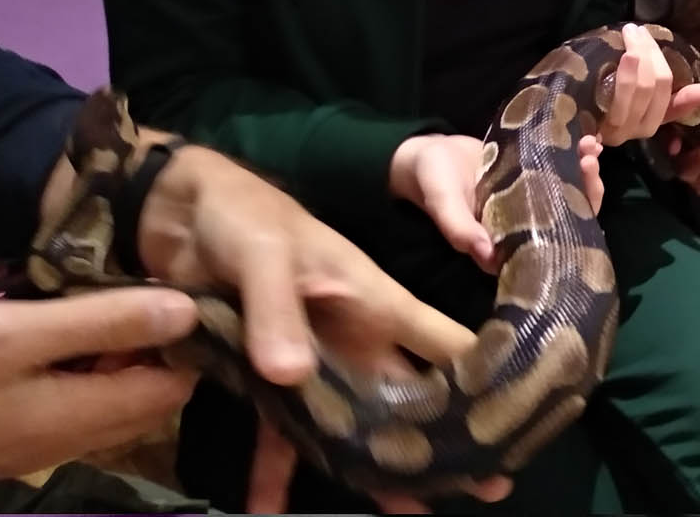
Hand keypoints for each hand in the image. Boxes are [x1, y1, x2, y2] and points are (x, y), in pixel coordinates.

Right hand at [0, 288, 196, 478]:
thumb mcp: (25, 333)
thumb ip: (107, 323)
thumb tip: (189, 312)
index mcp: (82, 419)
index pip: (174, 390)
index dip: (191, 346)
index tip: (191, 297)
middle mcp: (70, 442)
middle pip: (148, 400)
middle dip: (162, 351)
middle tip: (154, 296)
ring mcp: (41, 444)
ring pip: (114, 404)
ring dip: (126, 361)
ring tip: (117, 308)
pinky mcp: (19, 435)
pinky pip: (79, 405)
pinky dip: (93, 372)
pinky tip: (75, 337)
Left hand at [133, 141, 511, 511]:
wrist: (179, 214)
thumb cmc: (245, 218)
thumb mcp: (267, 255)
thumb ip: (277, 310)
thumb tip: (293, 377)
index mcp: (375, 303)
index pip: (446, 341)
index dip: (486, 377)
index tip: (520, 420)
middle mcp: (354, 338)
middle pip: (411, 398)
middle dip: (446, 442)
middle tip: (488, 486)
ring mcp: (313, 362)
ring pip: (354, 427)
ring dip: (375, 471)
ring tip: (411, 515)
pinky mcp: (265, 379)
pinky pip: (277, 434)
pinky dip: (274, 472)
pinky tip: (270, 510)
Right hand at [391, 133, 604, 271]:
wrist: (429, 154)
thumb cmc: (432, 182)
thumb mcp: (443, 203)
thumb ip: (459, 229)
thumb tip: (488, 256)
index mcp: (507, 243)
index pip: (552, 241)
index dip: (576, 218)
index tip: (585, 188)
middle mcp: (524, 226)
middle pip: (569, 216)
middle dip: (587, 189)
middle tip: (590, 160)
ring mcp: (530, 202)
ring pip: (568, 193)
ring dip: (584, 172)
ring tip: (590, 145)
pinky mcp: (531, 178)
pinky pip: (559, 172)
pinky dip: (573, 157)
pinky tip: (584, 139)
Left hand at [597, 23, 699, 146]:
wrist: (569, 134)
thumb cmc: (605, 114)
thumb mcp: (642, 109)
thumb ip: (674, 103)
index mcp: (650, 124)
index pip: (664, 87)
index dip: (658, 59)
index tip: (648, 35)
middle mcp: (635, 130)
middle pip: (651, 85)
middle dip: (646, 53)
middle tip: (635, 29)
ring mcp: (614, 130)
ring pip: (635, 90)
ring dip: (635, 57)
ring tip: (628, 34)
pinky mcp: (593, 128)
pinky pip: (612, 101)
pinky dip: (622, 75)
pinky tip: (621, 55)